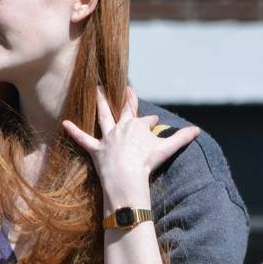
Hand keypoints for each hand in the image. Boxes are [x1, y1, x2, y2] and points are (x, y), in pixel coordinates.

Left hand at [61, 86, 199, 207]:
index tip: (153, 121)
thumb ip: (182, 138)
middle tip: (125, 87)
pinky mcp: (96, 149)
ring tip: (95, 88)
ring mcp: (108, 138)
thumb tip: (199, 130)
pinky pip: (83, 139)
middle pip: (124, 109)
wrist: (128, 176)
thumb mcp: (168, 148)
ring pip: (103, 116)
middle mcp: (122, 127)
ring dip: (99, 101)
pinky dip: (74, 132)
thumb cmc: (148, 162)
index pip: (147, 120)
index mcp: (138, 126)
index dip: (151, 121)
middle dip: (126, 98)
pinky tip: (64, 123)